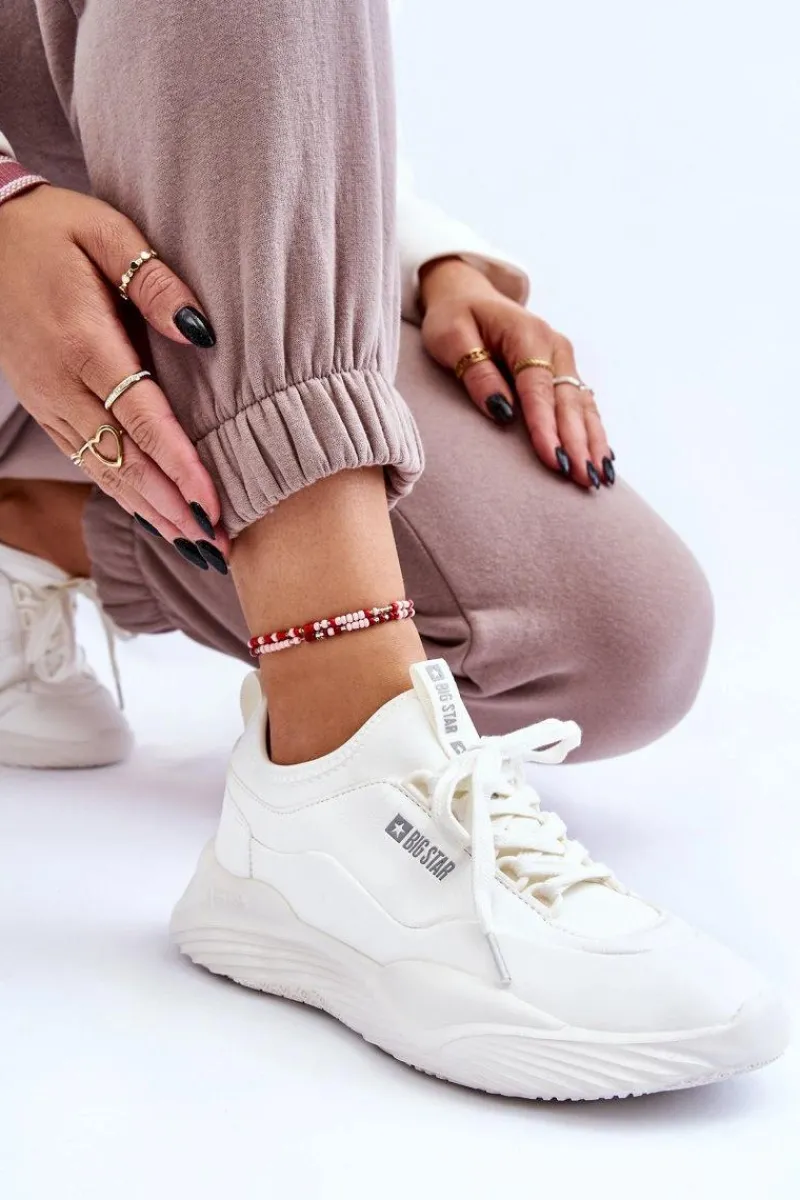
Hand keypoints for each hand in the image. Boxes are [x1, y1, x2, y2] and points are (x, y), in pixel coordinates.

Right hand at [0, 184, 228, 550]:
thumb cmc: (56, 229)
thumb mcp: (109, 233)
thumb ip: (157, 282)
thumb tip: (202, 334)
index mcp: (83, 341)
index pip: (142, 419)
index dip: (179, 467)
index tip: (212, 504)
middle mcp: (62, 383)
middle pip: (124, 460)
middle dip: (171, 508)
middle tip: (216, 545)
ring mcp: (49, 400)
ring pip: (104, 471)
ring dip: (151, 512)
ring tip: (195, 546)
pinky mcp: (45, 406)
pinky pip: (86, 460)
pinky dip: (122, 493)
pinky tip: (154, 517)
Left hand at [419, 257, 614, 489]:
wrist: (469, 294)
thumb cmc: (455, 317)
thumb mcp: (451, 338)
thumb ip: (476, 372)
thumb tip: (502, 411)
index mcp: (527, 334)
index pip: (538, 388)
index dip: (546, 426)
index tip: (551, 459)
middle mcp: (555, 346)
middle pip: (568, 401)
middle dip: (577, 443)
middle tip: (582, 480)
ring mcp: (563, 359)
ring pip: (583, 406)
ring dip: (592, 443)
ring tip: (599, 479)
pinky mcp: (563, 372)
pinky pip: (583, 405)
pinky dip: (593, 433)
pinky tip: (602, 459)